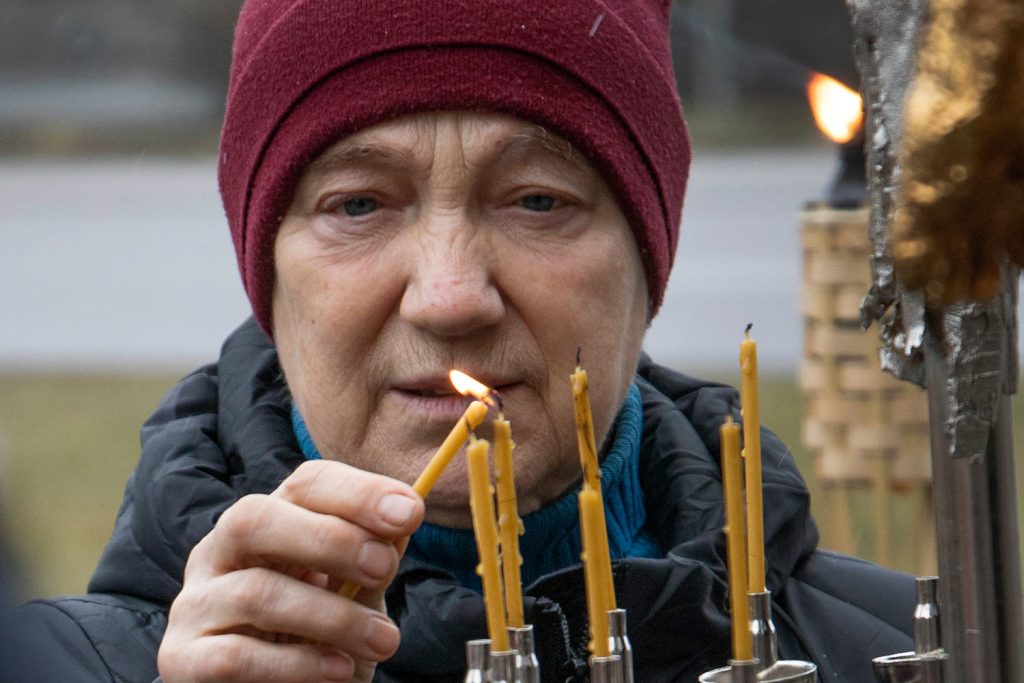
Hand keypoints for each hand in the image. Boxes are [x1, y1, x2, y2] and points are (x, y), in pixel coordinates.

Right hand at [158, 460, 423, 681]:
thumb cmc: (317, 642)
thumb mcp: (353, 595)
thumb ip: (373, 558)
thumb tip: (404, 512)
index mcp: (265, 525)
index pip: (302, 485)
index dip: (356, 491)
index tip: (410, 512)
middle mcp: (218, 553)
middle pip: (254, 517)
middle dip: (329, 539)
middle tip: (386, 567)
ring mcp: (194, 605)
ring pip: (256, 592)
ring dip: (332, 616)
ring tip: (383, 640)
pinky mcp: (183, 660)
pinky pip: (236, 656)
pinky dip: (296, 663)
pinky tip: (337, 670)